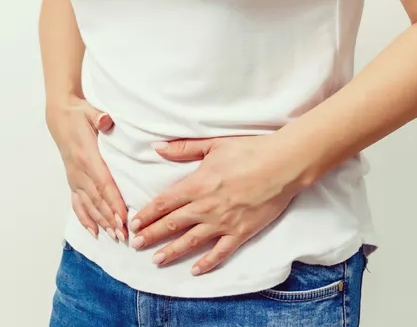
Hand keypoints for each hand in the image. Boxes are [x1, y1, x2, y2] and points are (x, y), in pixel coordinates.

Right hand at [46, 98, 127, 241]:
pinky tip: (93, 231)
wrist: (60, 116)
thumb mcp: (90, 112)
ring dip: (101, 222)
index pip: (103, 183)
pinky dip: (85, 218)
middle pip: (96, 199)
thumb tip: (106, 120)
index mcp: (86, 156)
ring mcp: (74, 178)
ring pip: (88, 204)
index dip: (112, 202)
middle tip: (123, 235)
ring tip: (113, 237)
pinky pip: (77, 203)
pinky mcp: (72, 180)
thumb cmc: (79, 115)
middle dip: (110, 218)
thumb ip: (99, 117)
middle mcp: (79, 171)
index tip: (122, 218)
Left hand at [128, 135, 309, 275]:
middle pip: (172, 224)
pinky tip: (195, 270)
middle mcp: (206, 206)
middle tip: (135, 245)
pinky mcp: (241, 232)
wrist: (283, 164)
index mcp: (196, 185)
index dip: (146, 215)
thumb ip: (182, 149)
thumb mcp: (212, 145)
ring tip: (156, 260)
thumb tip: (156, 147)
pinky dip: (207, 262)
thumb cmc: (249, 150)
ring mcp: (223, 222)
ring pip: (191, 241)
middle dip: (151, 236)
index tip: (133, 224)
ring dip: (171, 251)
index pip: (163, 203)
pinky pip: (220, 252)